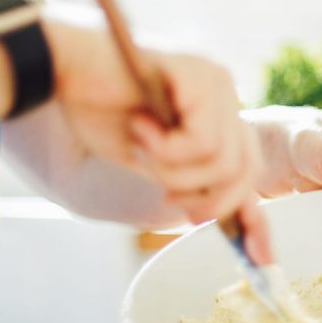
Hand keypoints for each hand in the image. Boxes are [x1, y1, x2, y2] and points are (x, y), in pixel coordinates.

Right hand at [43, 17, 270, 261]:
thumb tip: (212, 217)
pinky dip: (168, 149)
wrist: (62, 65)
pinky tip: (140, 125)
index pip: (249, 166)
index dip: (256, 216)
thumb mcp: (150, 160)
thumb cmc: (97, 108)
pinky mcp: (201, 75)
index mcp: (216, 111)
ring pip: (224, 162)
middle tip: (167, 197)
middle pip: (247, 170)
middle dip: (209, 199)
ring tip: (141, 145)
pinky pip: (205, 141)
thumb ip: (186, 181)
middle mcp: (225, 93)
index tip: (260, 257)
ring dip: (174, 171)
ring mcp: (216, 81)